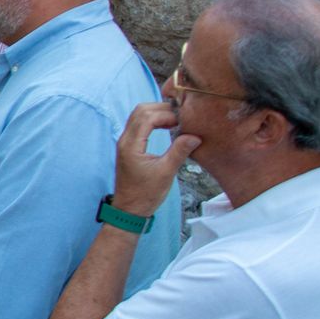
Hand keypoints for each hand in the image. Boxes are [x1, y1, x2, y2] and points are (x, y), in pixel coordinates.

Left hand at [111, 102, 198, 216]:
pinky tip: (167, 127)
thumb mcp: (166, 173)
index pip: (146, 117)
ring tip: (176, 120)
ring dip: (157, 113)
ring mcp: (125, 143)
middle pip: (140, 111)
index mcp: (131, 146)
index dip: (166, 114)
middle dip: (161, 109)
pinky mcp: (129, 147)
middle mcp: (125, 141)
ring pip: (138, 116)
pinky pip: (138, 125)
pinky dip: (152, 121)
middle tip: (181, 116)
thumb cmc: (146, 194)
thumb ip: (179, 152)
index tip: (183, 120)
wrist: (129, 209)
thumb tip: (195, 136)